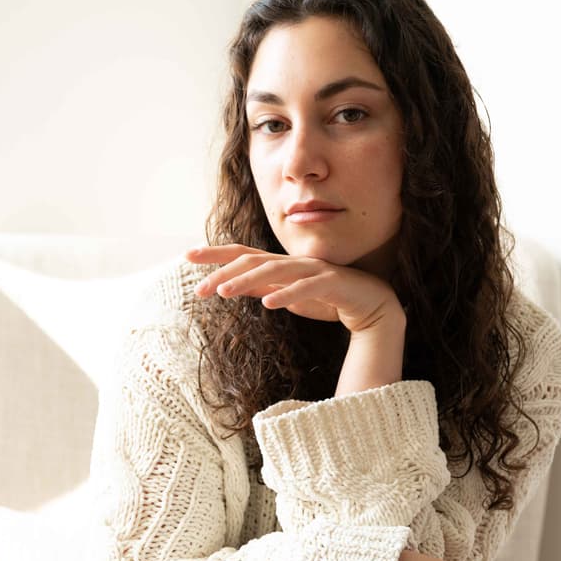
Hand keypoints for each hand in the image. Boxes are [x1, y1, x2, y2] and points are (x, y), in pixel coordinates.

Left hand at [186, 244, 402, 333]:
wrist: (373, 306)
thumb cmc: (329, 299)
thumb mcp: (288, 297)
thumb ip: (264, 288)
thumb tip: (236, 286)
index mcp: (281, 265)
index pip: (242, 254)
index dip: (215, 253)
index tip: (187, 255)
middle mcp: (294, 262)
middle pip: (251, 261)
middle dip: (222, 272)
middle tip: (197, 289)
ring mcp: (313, 269)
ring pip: (274, 270)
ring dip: (246, 280)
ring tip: (223, 292)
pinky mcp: (331, 282)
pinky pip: (306, 286)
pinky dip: (287, 293)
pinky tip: (270, 303)